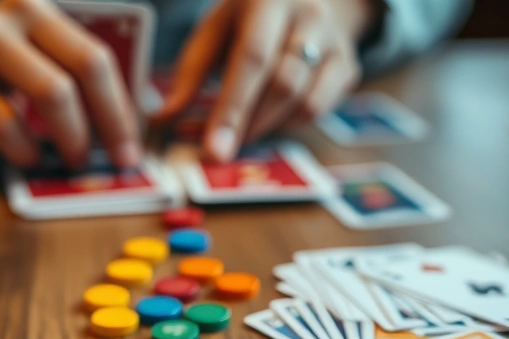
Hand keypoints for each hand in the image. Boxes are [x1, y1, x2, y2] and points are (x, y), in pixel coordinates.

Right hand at [0, 0, 141, 168]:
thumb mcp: (30, 59)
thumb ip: (73, 78)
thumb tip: (135, 120)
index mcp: (40, 9)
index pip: (97, 57)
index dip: (121, 108)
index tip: (131, 148)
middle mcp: (11, 16)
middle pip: (82, 72)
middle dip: (106, 125)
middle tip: (112, 162)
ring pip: (50, 93)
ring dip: (70, 138)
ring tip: (72, 161)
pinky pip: (2, 122)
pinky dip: (23, 150)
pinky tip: (28, 159)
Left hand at [152, 0, 374, 161]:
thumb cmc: (251, 17)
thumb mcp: (216, 30)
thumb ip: (191, 73)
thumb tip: (161, 120)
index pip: (252, 58)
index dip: (232, 108)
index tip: (212, 150)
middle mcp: (308, 15)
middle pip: (282, 83)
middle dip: (248, 125)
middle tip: (220, 153)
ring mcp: (334, 41)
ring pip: (304, 101)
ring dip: (267, 128)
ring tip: (240, 136)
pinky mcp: (347, 65)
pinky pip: (319, 109)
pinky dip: (289, 124)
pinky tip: (268, 121)